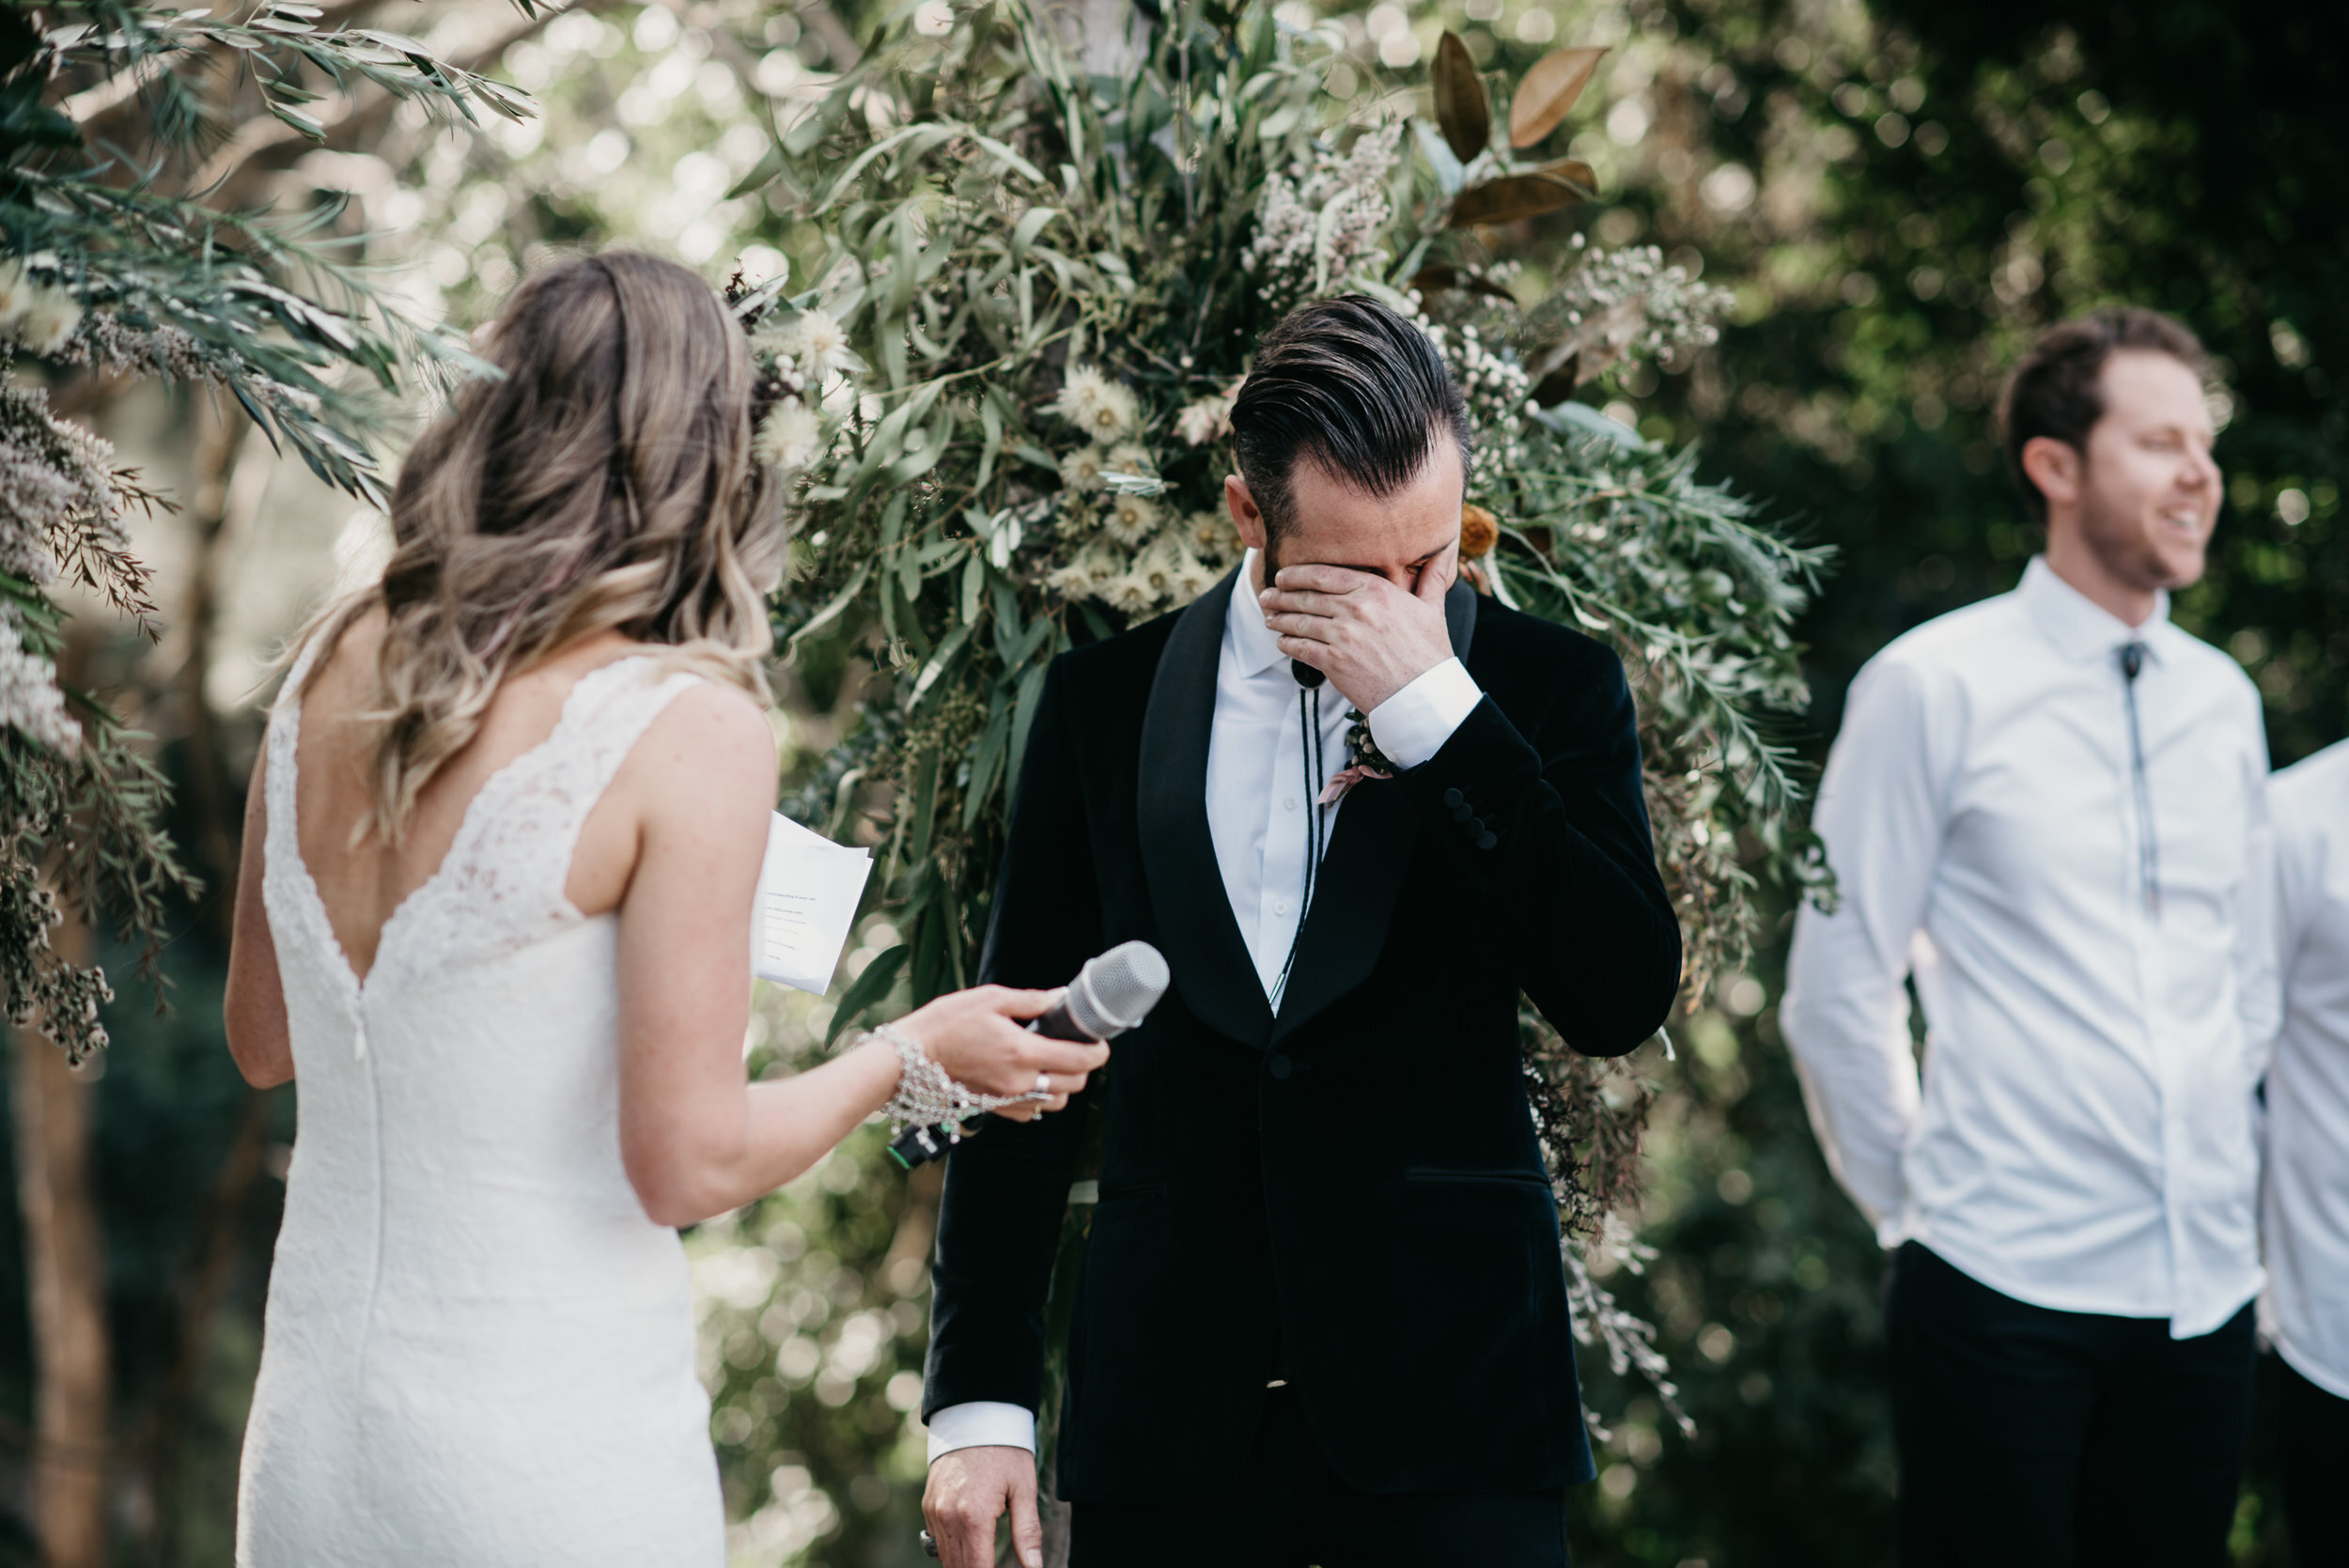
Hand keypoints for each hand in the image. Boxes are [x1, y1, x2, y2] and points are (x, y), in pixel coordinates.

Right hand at [891, 985, 1108, 1122]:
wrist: (912, 1057)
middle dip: (1085, 1066)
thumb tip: (1061, 998)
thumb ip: (1032, 1001)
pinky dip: (1041, 1098)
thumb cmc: (947, 1023)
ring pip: (1056, 1102)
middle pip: (1075, 1084)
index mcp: (1022, 1052)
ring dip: (1065, 1085)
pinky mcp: (995, 1110)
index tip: (1100, 1041)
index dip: (1099, 1051)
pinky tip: (1030, 1077)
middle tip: (1077, 1046)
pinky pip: (1032, 1111)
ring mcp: (1008, 1100)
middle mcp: (1019, 1082)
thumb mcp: (991, 999)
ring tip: (1055, 1063)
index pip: (1080, 1060)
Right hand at [923, 1445, 1041, 1567]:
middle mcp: (948, 1516)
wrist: (975, 1418)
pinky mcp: (928, 1504)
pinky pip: (936, 1540)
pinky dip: (950, 1549)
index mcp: (975, 1516)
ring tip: (984, 1559)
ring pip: (945, 1558)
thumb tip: (1034, 1567)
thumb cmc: (1005, 1453)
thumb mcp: (1024, 1490)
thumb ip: (1028, 1533)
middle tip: (993, 1564)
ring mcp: (934, 1511)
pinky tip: (969, 1544)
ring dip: (963, 1564)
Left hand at [1260, 557, 1451, 712]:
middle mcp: (1356, 608)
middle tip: (1267, 595)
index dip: (1298, 574)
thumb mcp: (1433, 609)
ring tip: (1269, 617)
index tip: (1284, 575)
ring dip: (1279, 619)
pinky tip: (1281, 642)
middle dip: (1281, 595)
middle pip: (1307, 596)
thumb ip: (1431, 579)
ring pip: (1300, 621)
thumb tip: (1442, 555)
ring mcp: (1343, 635)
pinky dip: (1287, 644)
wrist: (1424, 694)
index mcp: (1376, 590)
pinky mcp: (1334, 662)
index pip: (1326, 575)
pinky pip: (1300, 648)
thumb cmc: (1430, 653)